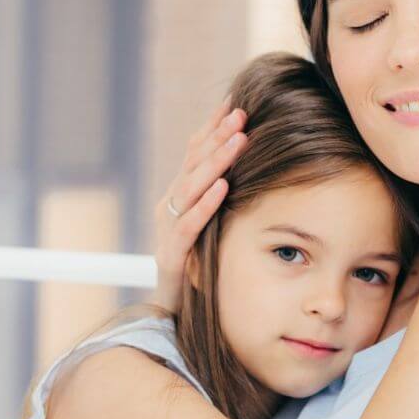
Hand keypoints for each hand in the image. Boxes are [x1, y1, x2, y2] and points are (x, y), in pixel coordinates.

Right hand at [152, 99, 247, 312]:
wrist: (174, 316)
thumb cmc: (200, 268)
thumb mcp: (213, 227)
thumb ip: (223, 198)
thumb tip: (251, 167)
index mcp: (179, 197)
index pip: (194, 154)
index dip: (211, 128)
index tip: (233, 103)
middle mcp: (169, 208)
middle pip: (192, 164)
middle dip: (217, 136)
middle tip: (241, 113)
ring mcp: (167, 232)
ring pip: (190, 189)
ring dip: (215, 162)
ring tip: (238, 140)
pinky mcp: (172, 258)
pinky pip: (188, 227)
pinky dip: (205, 205)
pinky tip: (223, 187)